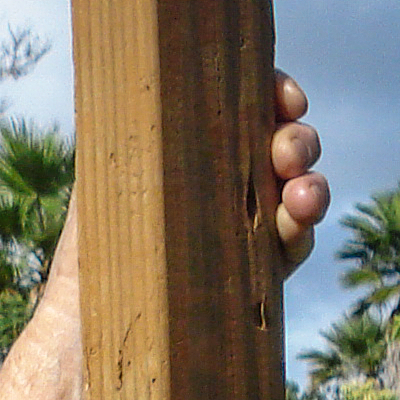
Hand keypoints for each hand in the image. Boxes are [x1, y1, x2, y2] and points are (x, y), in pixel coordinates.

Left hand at [44, 71, 330, 291]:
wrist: (89, 330)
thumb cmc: (91, 251)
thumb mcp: (106, 180)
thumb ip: (136, 130)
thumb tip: (147, 69)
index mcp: (194, 151)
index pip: (246, 107)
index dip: (275, 94)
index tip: (287, 98)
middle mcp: (224, 184)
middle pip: (283, 145)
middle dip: (297, 141)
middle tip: (285, 153)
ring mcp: (245, 227)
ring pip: (298, 192)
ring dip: (311, 185)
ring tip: (300, 195)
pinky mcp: (255, 276)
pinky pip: (293, 243)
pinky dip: (301, 230)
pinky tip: (295, 223)